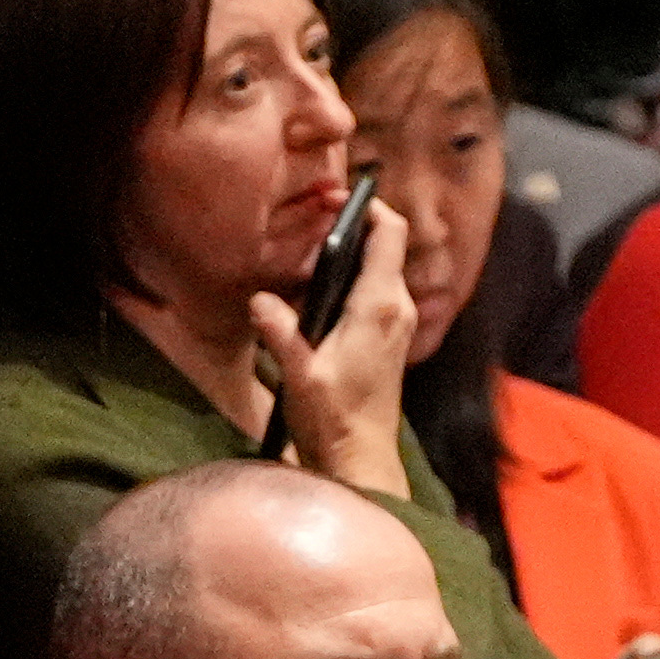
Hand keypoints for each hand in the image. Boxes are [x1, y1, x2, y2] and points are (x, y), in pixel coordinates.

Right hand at [248, 195, 415, 499]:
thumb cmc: (334, 417)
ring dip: (346, 262)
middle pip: (384, 246)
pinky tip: (317, 306)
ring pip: (378, 269)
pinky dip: (349, 287)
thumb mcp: (299, 371)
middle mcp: (398, 307)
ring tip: (304, 274)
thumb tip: (261, 299)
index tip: (338, 200)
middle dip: (349, 232)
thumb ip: (280, 329)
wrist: (360, 458)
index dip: (368, 206)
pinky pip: (375, 294)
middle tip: (308, 236)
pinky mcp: (391, 338)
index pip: (390, 232)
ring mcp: (398, 323)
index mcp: (379, 305)